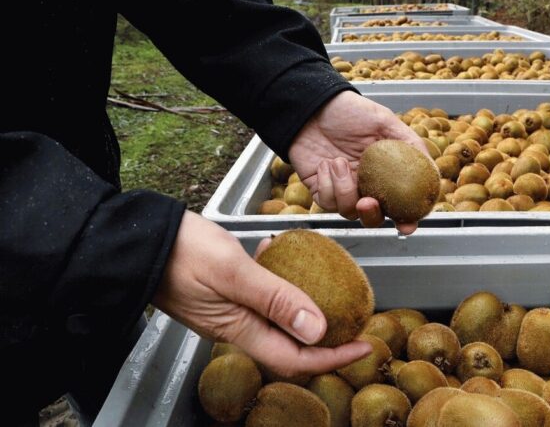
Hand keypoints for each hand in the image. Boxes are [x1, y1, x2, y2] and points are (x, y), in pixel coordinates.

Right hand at [153, 211, 371, 376]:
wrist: (137, 241)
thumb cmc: (180, 252)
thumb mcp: (233, 272)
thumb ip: (275, 299)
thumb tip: (317, 329)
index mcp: (240, 329)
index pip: (295, 358)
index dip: (334, 357)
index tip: (364, 346)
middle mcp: (236, 326)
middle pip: (290, 344)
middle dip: (326, 336)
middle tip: (355, 319)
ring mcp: (228, 310)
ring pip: (277, 318)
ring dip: (303, 305)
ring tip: (329, 286)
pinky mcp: (222, 293)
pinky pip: (260, 294)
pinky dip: (277, 278)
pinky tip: (276, 252)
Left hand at [289, 91, 428, 234]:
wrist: (312, 106)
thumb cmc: (349, 111)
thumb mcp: (384, 122)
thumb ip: (409, 144)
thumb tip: (432, 168)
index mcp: (384, 173)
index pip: (399, 204)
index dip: (405, 220)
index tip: (406, 226)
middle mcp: (365, 185)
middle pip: (373, 217)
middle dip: (372, 216)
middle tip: (367, 202)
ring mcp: (342, 188)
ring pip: (348, 212)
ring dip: (343, 189)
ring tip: (337, 162)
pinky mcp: (320, 189)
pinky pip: (326, 202)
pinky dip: (325, 184)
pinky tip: (324, 164)